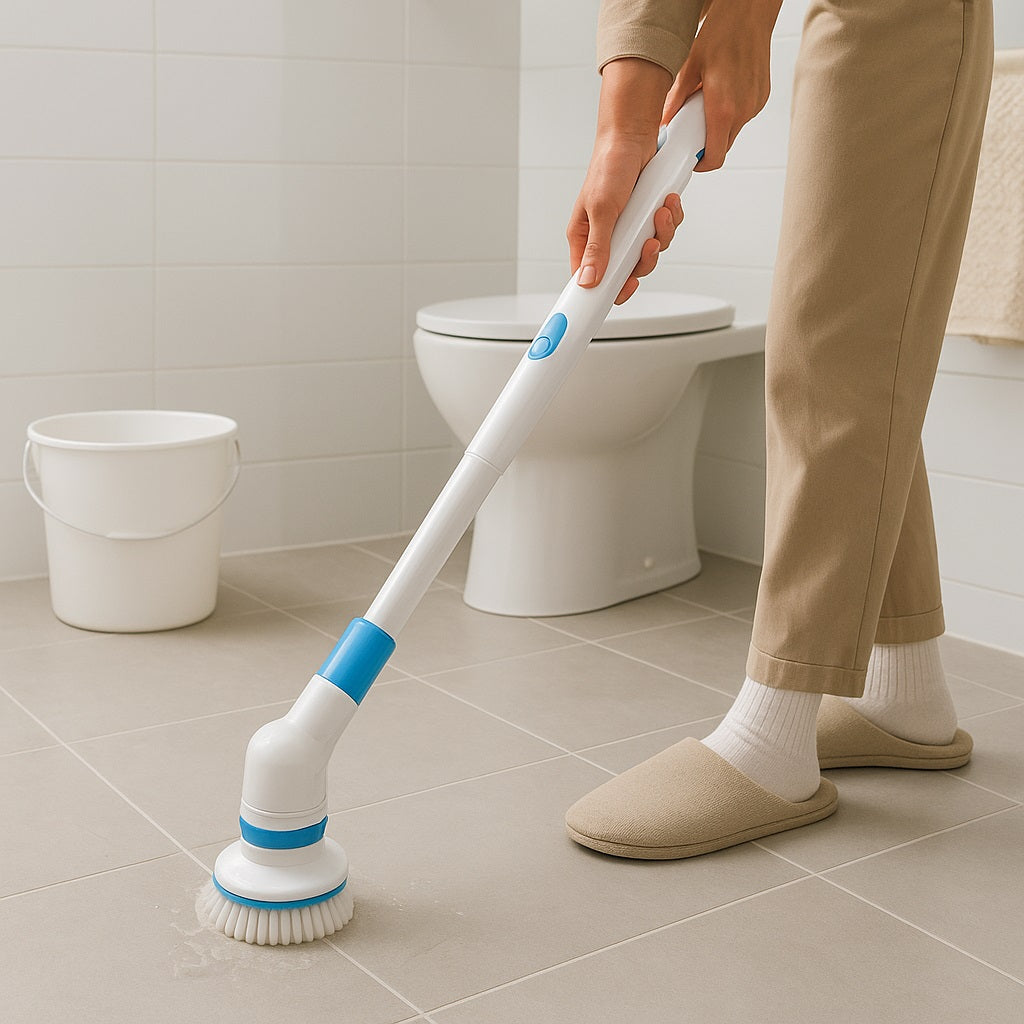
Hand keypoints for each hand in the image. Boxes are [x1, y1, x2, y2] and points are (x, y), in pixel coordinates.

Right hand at [567, 58, 683, 303]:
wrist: (633, 134)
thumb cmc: (609, 165)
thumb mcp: (602, 210)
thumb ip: (597, 249)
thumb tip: (588, 281)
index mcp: (585, 239)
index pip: (590, 279)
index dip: (606, 292)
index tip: (621, 295)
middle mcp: (606, 236)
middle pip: (627, 271)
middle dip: (645, 258)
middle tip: (649, 243)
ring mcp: (627, 227)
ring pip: (649, 252)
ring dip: (662, 234)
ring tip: (661, 212)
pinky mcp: (646, 216)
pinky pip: (663, 232)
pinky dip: (669, 220)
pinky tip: (667, 203)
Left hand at [662, 0, 780, 170]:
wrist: (750, 12)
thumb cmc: (722, 33)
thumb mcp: (689, 67)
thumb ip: (676, 100)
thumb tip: (663, 123)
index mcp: (723, 109)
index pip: (715, 157)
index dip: (701, 165)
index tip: (690, 161)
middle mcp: (744, 110)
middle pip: (724, 147)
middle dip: (707, 145)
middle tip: (691, 131)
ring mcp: (756, 104)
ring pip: (733, 131)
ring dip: (719, 127)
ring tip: (706, 104)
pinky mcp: (762, 97)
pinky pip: (743, 116)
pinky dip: (731, 113)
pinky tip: (722, 93)